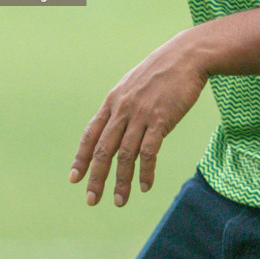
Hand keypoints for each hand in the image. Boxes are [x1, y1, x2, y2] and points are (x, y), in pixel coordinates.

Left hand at [71, 33, 207, 206]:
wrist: (185, 57)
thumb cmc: (160, 72)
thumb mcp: (133, 86)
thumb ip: (122, 107)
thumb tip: (116, 130)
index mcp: (112, 102)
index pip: (90, 134)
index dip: (81, 158)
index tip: (74, 178)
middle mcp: (122, 109)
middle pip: (103, 149)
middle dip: (96, 177)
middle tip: (91, 200)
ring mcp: (140, 114)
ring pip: (125, 155)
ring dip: (121, 181)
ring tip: (120, 201)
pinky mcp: (160, 119)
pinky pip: (149, 151)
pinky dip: (146, 172)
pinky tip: (145, 186)